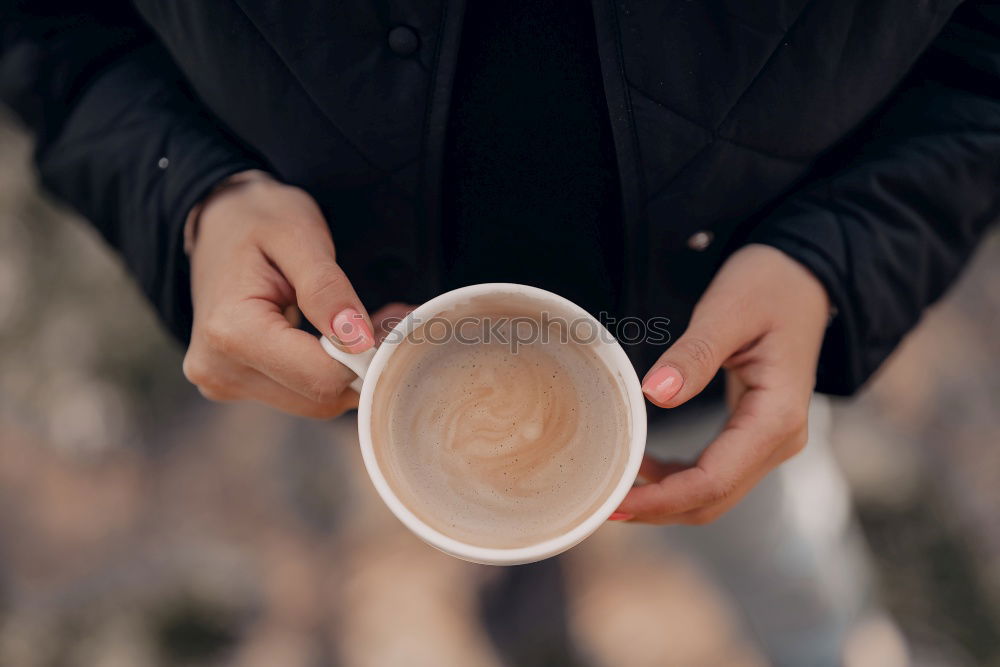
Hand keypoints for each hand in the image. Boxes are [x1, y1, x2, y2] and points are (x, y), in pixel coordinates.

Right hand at [182, 172, 375, 417]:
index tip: (380, 323)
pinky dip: (325, 371)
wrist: (217, 221)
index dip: (363, 356)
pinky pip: (299, 394)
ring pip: (314, 402)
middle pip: (320, 398)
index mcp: (232, 332)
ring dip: (345, 370)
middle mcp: (220, 370)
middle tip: (375, 319)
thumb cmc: (257, 219)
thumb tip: (358, 342)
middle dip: (358, 363)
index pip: (321, 378)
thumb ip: (327, 289)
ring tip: (351, 322)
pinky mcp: (234, 386)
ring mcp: (223, 383)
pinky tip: (329, 337)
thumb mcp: (298, 235)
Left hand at [614, 244, 829, 523]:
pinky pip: (715, 472)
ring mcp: (770, 439)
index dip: (663, 499)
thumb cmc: (768, 285)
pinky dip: (677, 479)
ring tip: (614, 490)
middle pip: (714, 499)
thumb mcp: (728, 311)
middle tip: (602, 505)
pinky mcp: (754, 432)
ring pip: (714, 493)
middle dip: (658, 509)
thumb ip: (694, 354)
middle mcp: (780, 439)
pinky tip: (642, 468)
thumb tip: (655, 395)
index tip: (617, 502)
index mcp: (777, 416)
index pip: (713, 481)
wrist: (803, 274)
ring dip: (665, 499)